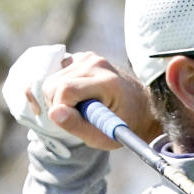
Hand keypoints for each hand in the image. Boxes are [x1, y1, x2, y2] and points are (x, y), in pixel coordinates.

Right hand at [39, 51, 161, 150]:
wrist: (140, 107)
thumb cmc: (123, 125)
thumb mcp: (103, 136)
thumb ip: (77, 126)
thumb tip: (54, 112)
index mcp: (107, 82)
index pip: (66, 90)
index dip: (61, 109)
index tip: (74, 120)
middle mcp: (98, 64)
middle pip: (54, 84)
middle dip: (58, 104)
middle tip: (77, 116)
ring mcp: (90, 58)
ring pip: (53, 79)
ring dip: (59, 97)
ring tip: (80, 107)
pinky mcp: (84, 57)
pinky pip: (58, 73)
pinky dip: (61, 87)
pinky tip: (78, 96)